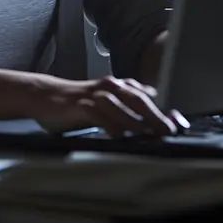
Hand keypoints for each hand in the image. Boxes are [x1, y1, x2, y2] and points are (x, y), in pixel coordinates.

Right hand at [31, 74, 189, 137]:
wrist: (46, 96)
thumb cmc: (79, 102)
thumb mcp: (106, 102)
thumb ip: (127, 108)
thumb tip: (153, 115)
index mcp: (117, 86)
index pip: (144, 95)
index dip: (162, 109)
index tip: (176, 123)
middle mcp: (108, 86)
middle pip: (136, 98)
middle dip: (154, 114)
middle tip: (168, 130)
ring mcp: (93, 94)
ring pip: (119, 105)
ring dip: (135, 120)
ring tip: (149, 134)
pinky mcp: (79, 104)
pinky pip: (98, 115)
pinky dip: (110, 125)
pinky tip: (120, 136)